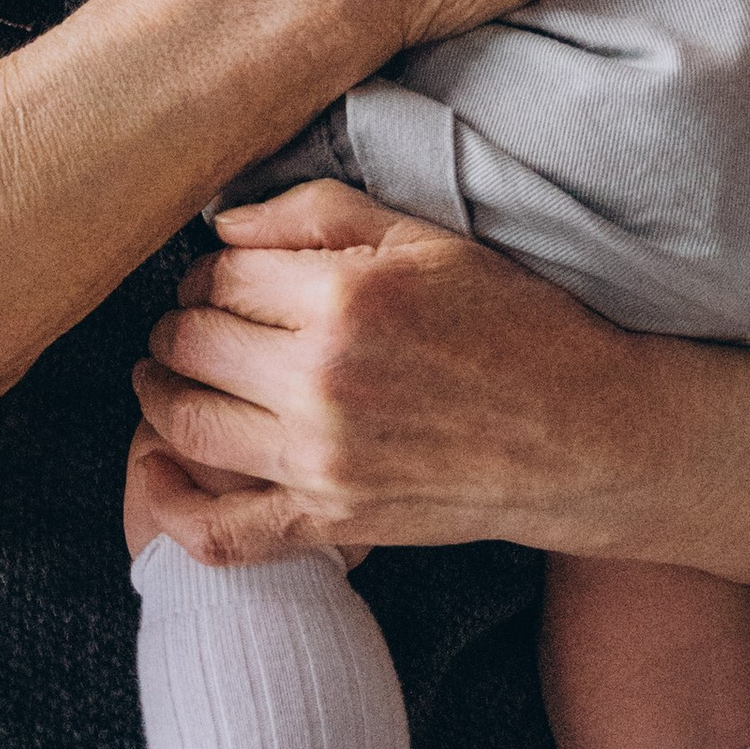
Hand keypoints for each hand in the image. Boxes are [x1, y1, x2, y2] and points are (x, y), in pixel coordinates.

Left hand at [121, 182, 749, 579]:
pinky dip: (171, 506)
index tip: (224, 275)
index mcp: (343, 298)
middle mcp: (321, 381)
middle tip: (198, 319)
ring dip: (160, 393)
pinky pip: (219, 534)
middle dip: (179, 323)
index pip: (214, 273)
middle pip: (187, 342)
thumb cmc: (517, 325)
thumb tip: (221, 223)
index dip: (207, 268)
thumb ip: (319, 215)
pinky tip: (157, 470)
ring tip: (169, 374)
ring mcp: (322, 462)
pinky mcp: (332, 523)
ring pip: (181, 425)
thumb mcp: (428, 239)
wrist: (592, 434)